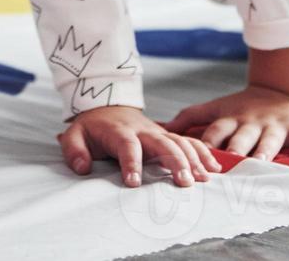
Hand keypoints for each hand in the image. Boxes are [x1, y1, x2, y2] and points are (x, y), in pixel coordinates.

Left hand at [57, 105, 219, 187]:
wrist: (108, 105)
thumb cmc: (93, 127)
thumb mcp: (75, 134)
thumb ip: (74, 150)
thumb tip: (82, 168)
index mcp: (119, 131)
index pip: (127, 146)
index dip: (131, 163)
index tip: (133, 183)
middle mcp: (143, 130)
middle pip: (162, 143)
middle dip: (175, 162)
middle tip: (184, 183)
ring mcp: (158, 132)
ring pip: (180, 142)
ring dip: (193, 159)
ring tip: (203, 179)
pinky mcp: (168, 136)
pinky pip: (189, 141)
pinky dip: (203, 153)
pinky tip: (214, 168)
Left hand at [163, 85, 288, 159]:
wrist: (281, 89)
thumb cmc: (244, 106)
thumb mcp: (217, 107)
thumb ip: (190, 117)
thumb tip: (160, 126)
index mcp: (231, 119)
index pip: (215, 131)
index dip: (205, 143)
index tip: (195, 158)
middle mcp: (252, 123)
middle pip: (241, 137)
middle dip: (235, 149)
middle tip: (228, 163)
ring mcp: (275, 126)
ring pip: (270, 139)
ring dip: (266, 150)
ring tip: (262, 161)